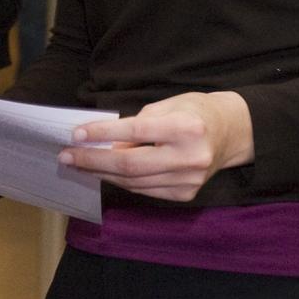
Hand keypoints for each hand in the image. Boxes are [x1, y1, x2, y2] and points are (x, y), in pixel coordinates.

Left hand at [59, 91, 253, 201]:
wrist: (232, 132)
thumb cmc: (195, 111)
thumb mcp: (168, 104)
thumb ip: (138, 123)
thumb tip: (107, 142)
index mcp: (185, 128)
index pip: (134, 131)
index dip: (102, 133)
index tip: (76, 134)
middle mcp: (189, 157)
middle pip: (130, 164)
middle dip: (93, 160)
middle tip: (66, 155)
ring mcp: (189, 180)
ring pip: (134, 182)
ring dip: (102, 173)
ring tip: (78, 164)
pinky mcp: (186, 194)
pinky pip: (145, 190)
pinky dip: (122, 181)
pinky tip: (104, 172)